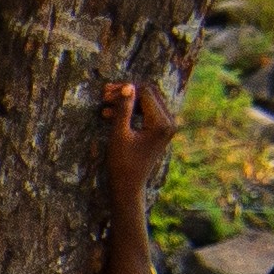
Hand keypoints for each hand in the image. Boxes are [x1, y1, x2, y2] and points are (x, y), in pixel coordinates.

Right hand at [101, 75, 180, 208]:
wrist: (128, 186)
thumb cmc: (122, 164)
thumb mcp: (119, 135)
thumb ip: (124, 109)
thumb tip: (127, 86)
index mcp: (162, 122)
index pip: (146, 93)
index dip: (126, 89)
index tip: (105, 92)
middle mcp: (169, 121)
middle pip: (149, 94)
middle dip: (126, 93)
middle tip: (104, 95)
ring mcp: (166, 126)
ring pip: (146, 102)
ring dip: (127, 101)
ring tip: (105, 104)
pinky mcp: (160, 130)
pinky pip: (146, 112)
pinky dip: (131, 111)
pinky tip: (112, 114)